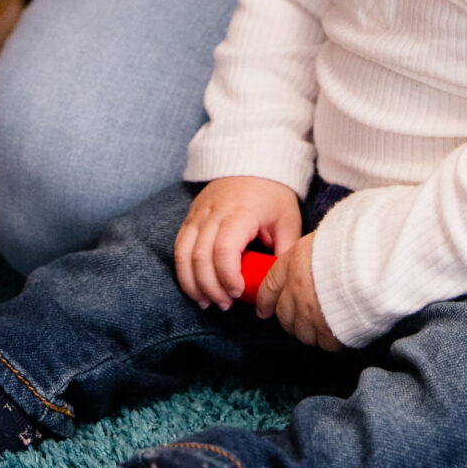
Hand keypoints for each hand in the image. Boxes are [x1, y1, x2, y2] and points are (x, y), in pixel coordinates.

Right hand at [174, 176, 300, 309]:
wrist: (252, 162)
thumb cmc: (272, 195)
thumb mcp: (288, 221)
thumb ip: (284, 251)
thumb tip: (280, 285)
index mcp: (240, 213)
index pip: (224, 250)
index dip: (227, 277)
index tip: (239, 293)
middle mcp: (213, 213)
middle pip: (200, 257)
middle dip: (211, 287)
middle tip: (225, 304)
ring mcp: (198, 215)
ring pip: (184, 254)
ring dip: (192, 283)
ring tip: (207, 302)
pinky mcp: (190, 218)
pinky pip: (179, 247)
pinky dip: (183, 271)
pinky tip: (195, 288)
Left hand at [257, 231, 342, 350]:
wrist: (372, 259)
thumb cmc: (351, 245)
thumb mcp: (320, 239)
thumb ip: (307, 258)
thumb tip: (310, 265)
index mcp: (292, 265)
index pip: (270, 287)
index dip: (266, 301)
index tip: (264, 310)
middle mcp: (297, 292)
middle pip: (284, 316)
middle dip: (291, 320)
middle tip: (303, 317)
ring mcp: (312, 314)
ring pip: (303, 334)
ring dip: (311, 331)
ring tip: (325, 324)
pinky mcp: (330, 330)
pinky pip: (325, 344)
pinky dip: (332, 340)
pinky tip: (341, 331)